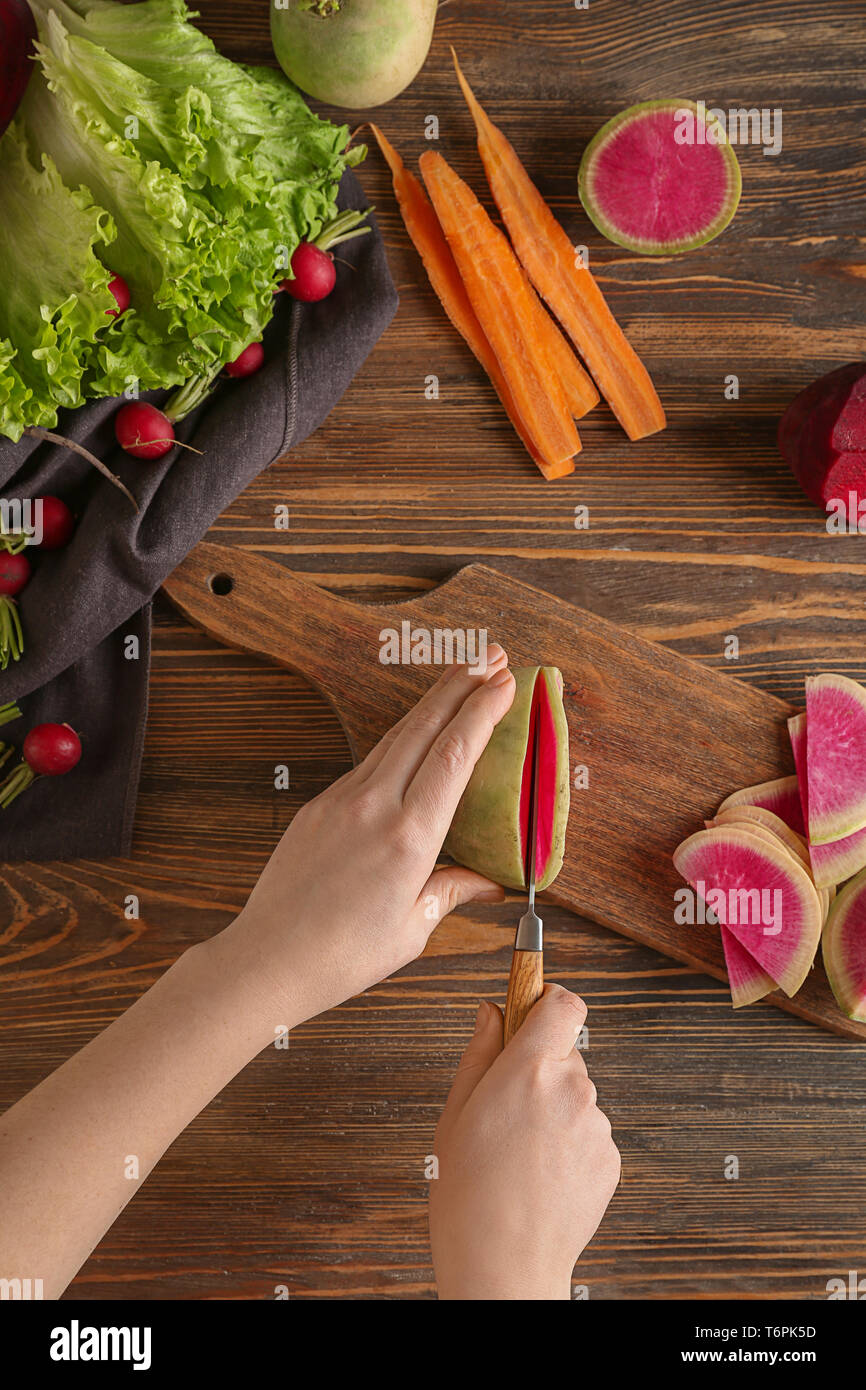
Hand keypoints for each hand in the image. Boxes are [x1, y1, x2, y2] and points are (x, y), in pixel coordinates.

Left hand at [214, 647, 516, 1028]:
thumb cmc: (344, 954)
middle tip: (492, 655)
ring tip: (461, 677)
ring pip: (394, 737)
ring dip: (431, 704)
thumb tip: (491, 881)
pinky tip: (417, 734)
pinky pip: (368, 762)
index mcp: (409, 838)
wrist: (269, 958)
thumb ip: (453, 890)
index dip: (482, 711)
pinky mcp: (319, 806)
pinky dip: (400, 739)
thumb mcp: (414, 927)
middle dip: (461, 684)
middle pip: (424, 727)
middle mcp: (374, 807)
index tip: (505, 682)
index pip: (455, 755)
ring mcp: (342, 801)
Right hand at [429, 985, 620, 1299]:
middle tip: (506, 1109)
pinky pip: (589, 1133)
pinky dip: (570, 1145)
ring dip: (555, 1111)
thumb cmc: (468, 1194)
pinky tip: (540, 1175)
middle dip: (540, 1069)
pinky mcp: (611, 1160)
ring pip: (578, 1097)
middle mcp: (572, 1090)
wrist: (503, 1266)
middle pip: (565, 1054)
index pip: (562, 1003)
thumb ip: (479, 1053)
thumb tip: (491, 1013)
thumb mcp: (455, 1113)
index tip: (532, 1007)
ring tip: (520, 1154)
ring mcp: (597, 1127)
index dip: (548, 1000)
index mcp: (529, 1070)